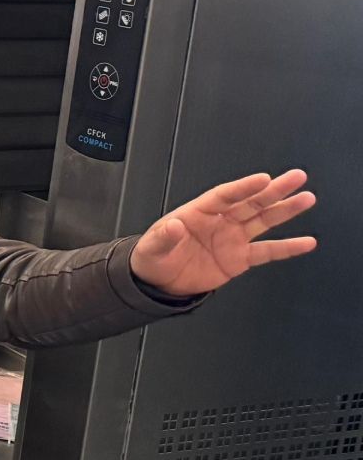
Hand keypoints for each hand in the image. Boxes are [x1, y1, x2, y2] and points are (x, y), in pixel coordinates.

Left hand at [130, 170, 316, 296]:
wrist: (159, 282)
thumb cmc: (153, 257)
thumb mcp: (152, 247)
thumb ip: (164, 236)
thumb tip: (173, 226)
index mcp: (198, 212)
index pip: (225, 195)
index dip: (244, 187)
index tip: (263, 178)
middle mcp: (220, 222)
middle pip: (251, 202)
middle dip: (274, 190)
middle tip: (296, 177)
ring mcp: (232, 239)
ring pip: (264, 221)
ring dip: (285, 210)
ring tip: (306, 198)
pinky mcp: (239, 259)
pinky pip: (267, 251)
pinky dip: (287, 247)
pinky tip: (306, 242)